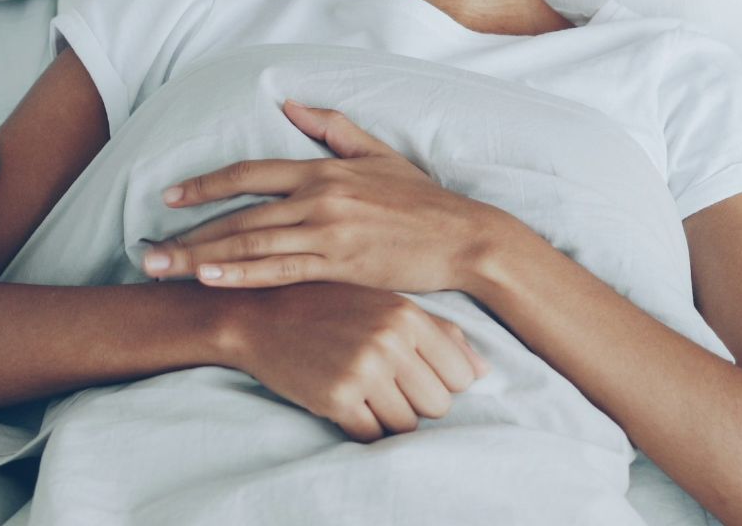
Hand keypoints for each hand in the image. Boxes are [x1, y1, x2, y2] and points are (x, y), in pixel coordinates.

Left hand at [142, 100, 501, 293]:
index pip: (250, 173)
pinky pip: (281, 269)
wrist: (463, 238)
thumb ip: (332, 126)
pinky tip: (211, 280)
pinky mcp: (340, 263)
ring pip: (252, 242)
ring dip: (203, 257)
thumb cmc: (422, 201)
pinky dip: (243, 274)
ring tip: (164, 269)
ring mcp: (328, 231)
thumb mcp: (378, 153)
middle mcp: (318, 196)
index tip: (170, 197)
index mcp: (323, 169)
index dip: (205, 184)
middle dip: (188, 233)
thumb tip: (290, 103)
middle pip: (239, 213)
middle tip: (147, 250)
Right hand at [219, 281, 490, 441]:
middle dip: (415, 403)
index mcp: (407, 315)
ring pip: (406, 426)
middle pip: (438, 406)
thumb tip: (482, 372)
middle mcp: (389, 341)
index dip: (439, 382)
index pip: (460, 376)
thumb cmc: (329, 308)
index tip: (412, 372)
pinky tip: (343, 400)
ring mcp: (363, 370)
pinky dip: (361, 427)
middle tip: (382, 383)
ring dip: (387, 417)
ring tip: (361, 389)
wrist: (259, 314)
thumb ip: (439, 335)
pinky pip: (371, 435)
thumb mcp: (385, 306)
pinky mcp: (336, 398)